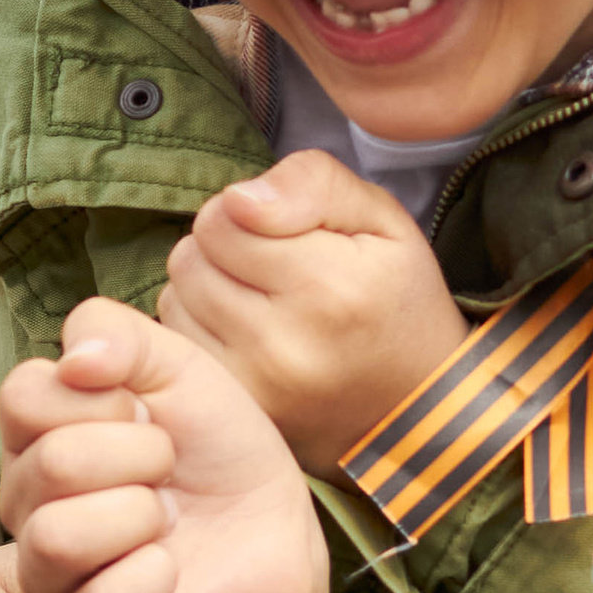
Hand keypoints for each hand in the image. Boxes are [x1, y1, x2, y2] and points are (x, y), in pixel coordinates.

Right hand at [0, 297, 330, 592]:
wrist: (279, 525)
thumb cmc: (216, 444)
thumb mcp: (177, 367)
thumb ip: (117, 333)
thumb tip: (77, 360)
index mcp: (36, 435)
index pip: (25, 396)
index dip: (105, 397)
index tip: (147, 413)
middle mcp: (27, 506)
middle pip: (52, 464)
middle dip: (142, 455)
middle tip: (169, 469)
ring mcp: (52, 576)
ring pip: (59, 538)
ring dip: (141, 516)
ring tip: (167, 519)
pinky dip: (154, 577)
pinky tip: (171, 569)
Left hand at [158, 153, 468, 467]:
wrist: (416, 402)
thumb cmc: (396, 298)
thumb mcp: (382, 218)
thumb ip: (314, 183)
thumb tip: (240, 198)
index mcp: (333, 285)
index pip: (225, 216)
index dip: (247, 210)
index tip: (284, 231)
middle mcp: (289, 343)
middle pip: (192, 256)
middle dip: (223, 247)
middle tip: (272, 265)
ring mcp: (257, 385)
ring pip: (177, 296)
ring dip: (208, 286)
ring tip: (259, 298)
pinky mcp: (236, 409)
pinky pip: (179, 342)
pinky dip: (202, 327)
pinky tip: (244, 332)